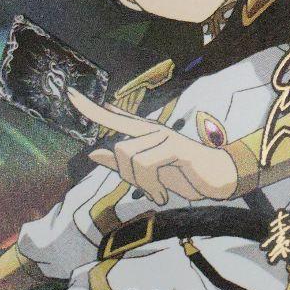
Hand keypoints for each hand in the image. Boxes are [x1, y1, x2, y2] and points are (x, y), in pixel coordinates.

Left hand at [69, 88, 236, 204]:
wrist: (219, 179)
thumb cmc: (186, 175)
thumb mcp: (149, 174)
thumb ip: (121, 165)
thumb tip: (93, 153)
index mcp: (145, 135)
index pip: (115, 119)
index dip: (92, 109)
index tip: (70, 95)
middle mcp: (153, 131)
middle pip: (119, 150)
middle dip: (128, 178)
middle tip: (149, 192)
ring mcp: (164, 137)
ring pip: (130, 158)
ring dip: (142, 184)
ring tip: (159, 192)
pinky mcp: (175, 146)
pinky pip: (146, 164)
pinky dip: (151, 186)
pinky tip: (163, 195)